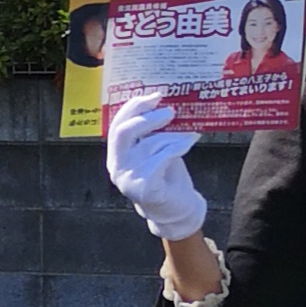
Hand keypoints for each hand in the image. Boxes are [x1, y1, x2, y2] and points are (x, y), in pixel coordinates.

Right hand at [106, 92, 206, 240]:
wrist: (175, 210)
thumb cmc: (165, 176)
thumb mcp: (153, 151)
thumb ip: (149, 133)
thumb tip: (161, 102)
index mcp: (115, 156)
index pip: (117, 125)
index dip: (134, 107)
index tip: (154, 96)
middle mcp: (116, 167)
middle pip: (124, 132)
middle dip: (147, 117)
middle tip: (170, 111)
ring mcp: (129, 179)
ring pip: (149, 145)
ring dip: (172, 135)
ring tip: (188, 132)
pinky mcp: (145, 188)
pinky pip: (163, 158)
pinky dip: (178, 146)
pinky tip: (190, 140)